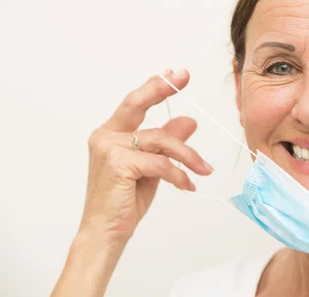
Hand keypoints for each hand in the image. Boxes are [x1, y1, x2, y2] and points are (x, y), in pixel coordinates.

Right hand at [80, 69, 212, 244]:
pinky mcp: (118, 163)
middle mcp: (106, 136)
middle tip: (183, 77)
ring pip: (160, 140)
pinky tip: (187, 185)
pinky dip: (179, 174)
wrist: (105, 233)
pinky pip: (160, 162)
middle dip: (161, 88)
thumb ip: (166, 145)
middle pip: (136, 104)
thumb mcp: (152, 168)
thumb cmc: (125, 201)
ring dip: (188, 155)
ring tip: (204, 169)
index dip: (155, 87)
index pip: (135, 104)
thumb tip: (189, 121)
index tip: (176, 74)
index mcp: (111, 134)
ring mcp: (109, 148)